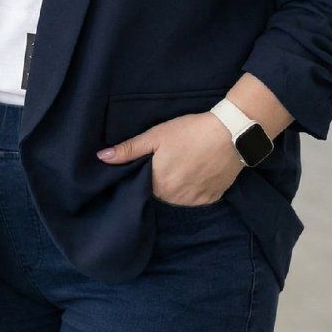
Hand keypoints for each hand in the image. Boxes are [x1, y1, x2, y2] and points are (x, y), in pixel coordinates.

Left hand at [96, 111, 242, 206]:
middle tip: (171, 160)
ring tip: (184, 165)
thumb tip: (101, 158)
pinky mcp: (211, 198)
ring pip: (178, 198)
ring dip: (177, 186)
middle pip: (160, 193)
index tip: (151, 162)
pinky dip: (195, 189)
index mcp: (157, 183)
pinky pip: (196, 198)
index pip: (142, 187)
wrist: (231, 133)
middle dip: (161, 180)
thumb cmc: (190, 131)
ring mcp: (194, 200)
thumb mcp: (156, 136)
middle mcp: (174, 198)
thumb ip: (129, 149)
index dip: (145, 174)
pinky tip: (198, 171)